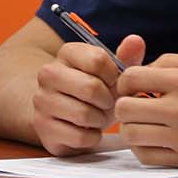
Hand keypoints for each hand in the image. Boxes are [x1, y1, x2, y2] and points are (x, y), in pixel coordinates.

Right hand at [30, 34, 143, 156]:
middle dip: (108, 100)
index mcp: (68, 52)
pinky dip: (92, 137)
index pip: (98, 60)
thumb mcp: (114, 72)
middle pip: (90, 88)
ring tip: (99, 116)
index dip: (115, 76)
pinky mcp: (42, 127)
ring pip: (83, 114)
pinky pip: (78, 136)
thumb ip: (127, 56)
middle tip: (109, 103)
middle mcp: (49, 73)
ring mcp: (42, 101)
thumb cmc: (98, 89)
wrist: (69, 114)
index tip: (115, 82)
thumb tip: (135, 40)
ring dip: (100, 119)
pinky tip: (90, 130)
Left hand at [115, 52, 177, 166]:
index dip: (126, 81)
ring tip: (147, 122)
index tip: (134, 85)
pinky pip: (145, 155)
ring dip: (133, 126)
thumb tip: (145, 68)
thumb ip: (175, 61)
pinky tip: (155, 138)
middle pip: (124, 108)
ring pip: (130, 134)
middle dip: (126, 104)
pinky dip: (143, 146)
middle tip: (139, 105)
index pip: (132, 78)